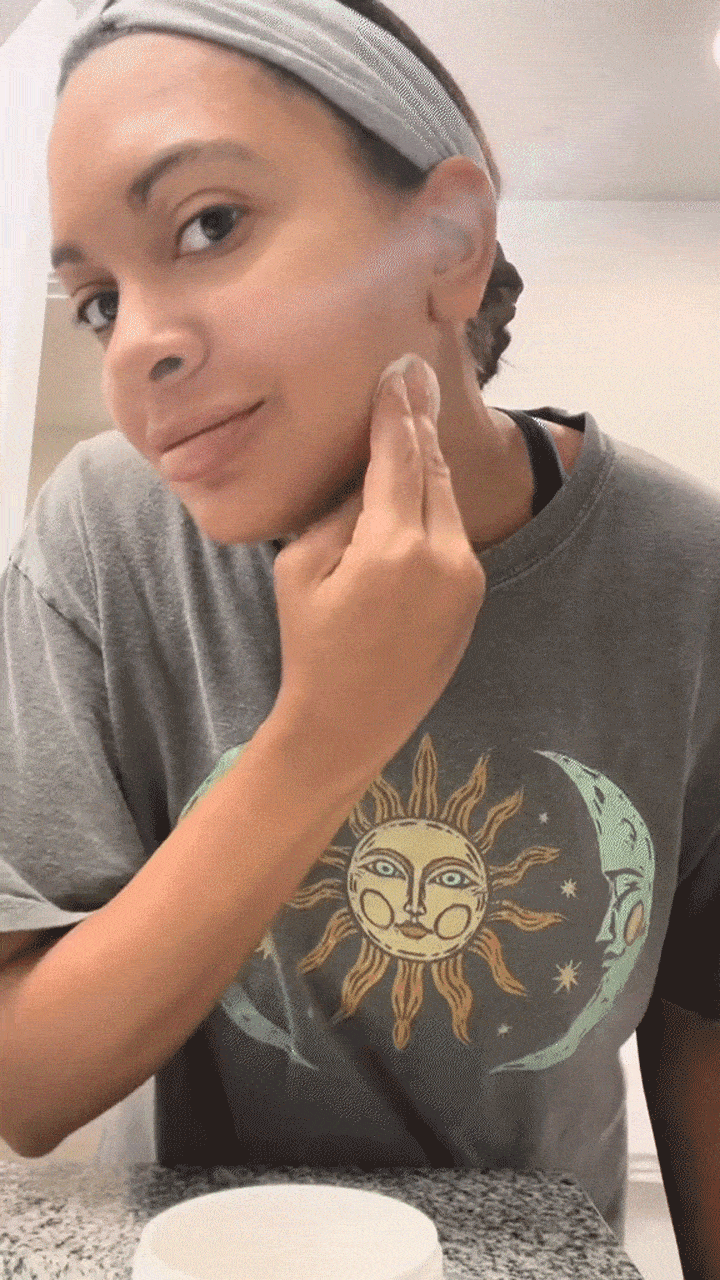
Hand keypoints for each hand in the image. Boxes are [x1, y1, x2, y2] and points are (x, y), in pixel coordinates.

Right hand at [271, 353, 486, 781]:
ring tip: (414, 421)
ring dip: (428, 463)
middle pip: (433, 469)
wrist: (350, 723)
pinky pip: (452, 533)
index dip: (397, 409)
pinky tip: (419, 484)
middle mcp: (444, 556)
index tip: (399, 371)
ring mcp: (466, 578)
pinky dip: (434, 505)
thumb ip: (339, 512)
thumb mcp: (301, 569)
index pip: (399, 456)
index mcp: (394, 546)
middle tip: (415, 377)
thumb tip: (367, 478)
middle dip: (420, 424)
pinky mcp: (473, 596)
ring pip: (448, 500)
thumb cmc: (311, 646)